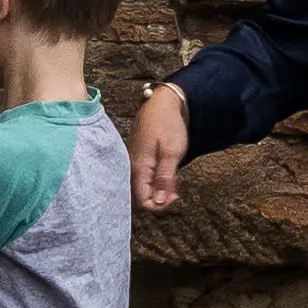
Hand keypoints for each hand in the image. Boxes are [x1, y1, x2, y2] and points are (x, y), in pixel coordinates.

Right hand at [127, 85, 189, 209]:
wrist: (161, 102)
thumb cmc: (168, 125)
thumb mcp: (172, 153)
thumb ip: (165, 179)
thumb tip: (159, 202)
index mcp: (139, 168)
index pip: (142, 201)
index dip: (159, 205)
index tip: (175, 196)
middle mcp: (132, 167)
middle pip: (140, 197)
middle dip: (158, 199)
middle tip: (175, 191)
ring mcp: (133, 162)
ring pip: (141, 187)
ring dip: (157, 190)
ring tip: (172, 182)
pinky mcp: (137, 157)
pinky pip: (142, 177)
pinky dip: (154, 181)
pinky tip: (165, 174)